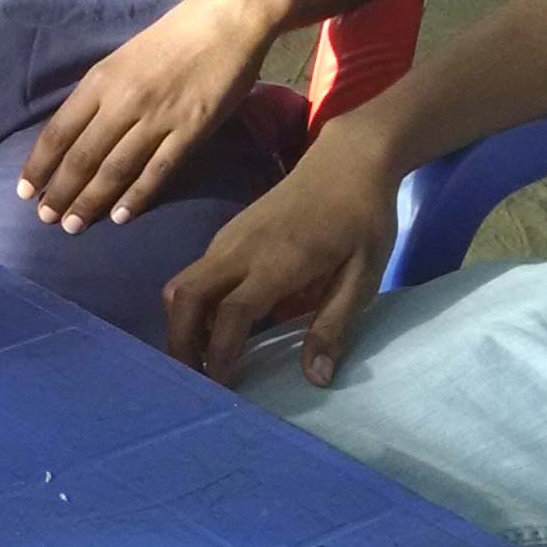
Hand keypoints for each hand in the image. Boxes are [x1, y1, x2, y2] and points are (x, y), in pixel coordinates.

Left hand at [18, 0, 274, 234]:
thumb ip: (99, 96)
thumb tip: (73, 137)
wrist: (226, 21)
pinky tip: (120, 216)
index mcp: (100, 80)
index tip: (24, 191)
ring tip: (74, 226)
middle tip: (46, 218)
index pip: (59, 131)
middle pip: (82, 157)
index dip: (39, 165)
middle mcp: (122, 102)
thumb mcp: (121, 60)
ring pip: (115, 170)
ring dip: (91, 201)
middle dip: (60, 192)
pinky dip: (136, 197)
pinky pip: (157, 172)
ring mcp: (157, 118)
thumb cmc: (171, 38)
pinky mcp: (190, 131)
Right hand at [156, 139, 398, 384]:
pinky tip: (215, 330)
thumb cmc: (363, 219)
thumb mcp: (364, 276)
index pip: (233, 312)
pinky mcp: (226, 235)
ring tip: (202, 361)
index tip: (222, 387)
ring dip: (182, 326)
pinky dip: (192, 308)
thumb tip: (315, 378)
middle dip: (181, 343)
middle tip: (195, 382)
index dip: (221, 352)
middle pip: (186, 298)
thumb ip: (335, 325)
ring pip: (181, 286)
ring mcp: (228, 239)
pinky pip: (193, 275)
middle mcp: (240, 249)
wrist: (347, 159)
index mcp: (277, 261)